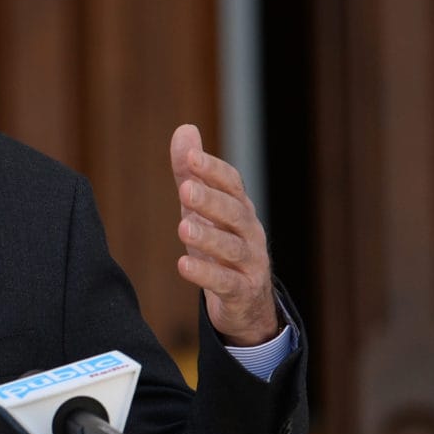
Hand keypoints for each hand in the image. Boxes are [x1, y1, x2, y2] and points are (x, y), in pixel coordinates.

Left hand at [170, 124, 278, 346]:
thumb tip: (184, 129)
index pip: (232, 184)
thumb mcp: (202, 210)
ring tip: (182, 228)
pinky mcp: (242, 293)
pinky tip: (183, 265)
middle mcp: (250, 233)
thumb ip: (191, 174)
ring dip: (208, 237)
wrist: (246, 304)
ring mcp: (250, 264)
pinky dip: (206, 274)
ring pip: (232, 248)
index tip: (190, 156)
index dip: (213, 170)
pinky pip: (226, 283)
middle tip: (185, 189)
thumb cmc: (222, 247)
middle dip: (211, 200)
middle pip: (234, 213)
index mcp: (240, 210)